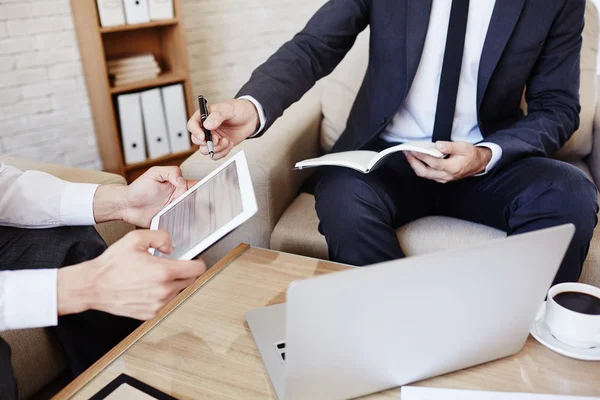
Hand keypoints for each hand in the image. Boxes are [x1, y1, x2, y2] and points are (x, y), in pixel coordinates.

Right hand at [57, 230, 205, 319]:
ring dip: (172, 283)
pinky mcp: (150, 313)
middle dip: (185, 272)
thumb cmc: (111, 265)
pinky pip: (165, 302)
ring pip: (177, 292)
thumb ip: (160, 237)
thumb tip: (171, 247)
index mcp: (163, 272)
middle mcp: (163, 291)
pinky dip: (161, 294)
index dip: (198, 262)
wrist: (93, 287)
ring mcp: (158, 304)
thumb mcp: (135, 239)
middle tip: (172, 265)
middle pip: (190, 281)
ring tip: (154, 276)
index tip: (194, 260)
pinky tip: (147, 287)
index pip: (197, 269)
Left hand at [94, 166, 196, 227]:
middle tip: (206, 207)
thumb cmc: (138, 188)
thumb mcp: (154, 173)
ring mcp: (175, 210)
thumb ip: (170, 172)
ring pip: (192, 213)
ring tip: (201, 217)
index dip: (203, 188)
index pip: (196, 186)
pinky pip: (181, 223)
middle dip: (203, 204)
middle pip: (197, 201)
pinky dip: (186, 225)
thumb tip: (182, 180)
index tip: (206, 191)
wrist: (126, 206)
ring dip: (197, 215)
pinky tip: (189, 225)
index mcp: (179, 185)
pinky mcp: (170, 221)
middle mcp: (179, 198)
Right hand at [187, 99, 259, 159]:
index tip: (203, 137)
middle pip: (196, 140)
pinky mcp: (220, 146)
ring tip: (226, 141)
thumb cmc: (238, 109)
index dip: (195, 132)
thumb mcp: (228, 109)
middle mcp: (206, 128)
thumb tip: (207, 125)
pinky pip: (215, 155)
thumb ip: (217, 116)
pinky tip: (229, 144)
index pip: (192, 125)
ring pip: (204, 150)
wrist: (251, 118)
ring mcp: (213, 138)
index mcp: (204, 116)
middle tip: (218, 139)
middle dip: (207, 142)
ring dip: (216, 148)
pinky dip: (222, 152)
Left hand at [404, 141, 491, 183]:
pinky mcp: (440, 178)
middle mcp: (446, 175)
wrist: (478, 164)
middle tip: (407, 152)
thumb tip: (438, 145)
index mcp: (452, 167)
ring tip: (409, 154)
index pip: (433, 163)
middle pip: (424, 172)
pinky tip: (417, 159)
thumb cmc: (471, 155)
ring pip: (424, 174)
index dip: (422, 156)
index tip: (414, 150)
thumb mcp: (463, 147)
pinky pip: (427, 174)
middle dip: (413, 162)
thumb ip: (450, 146)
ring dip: (415, 165)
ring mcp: (442, 178)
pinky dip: (420, 167)